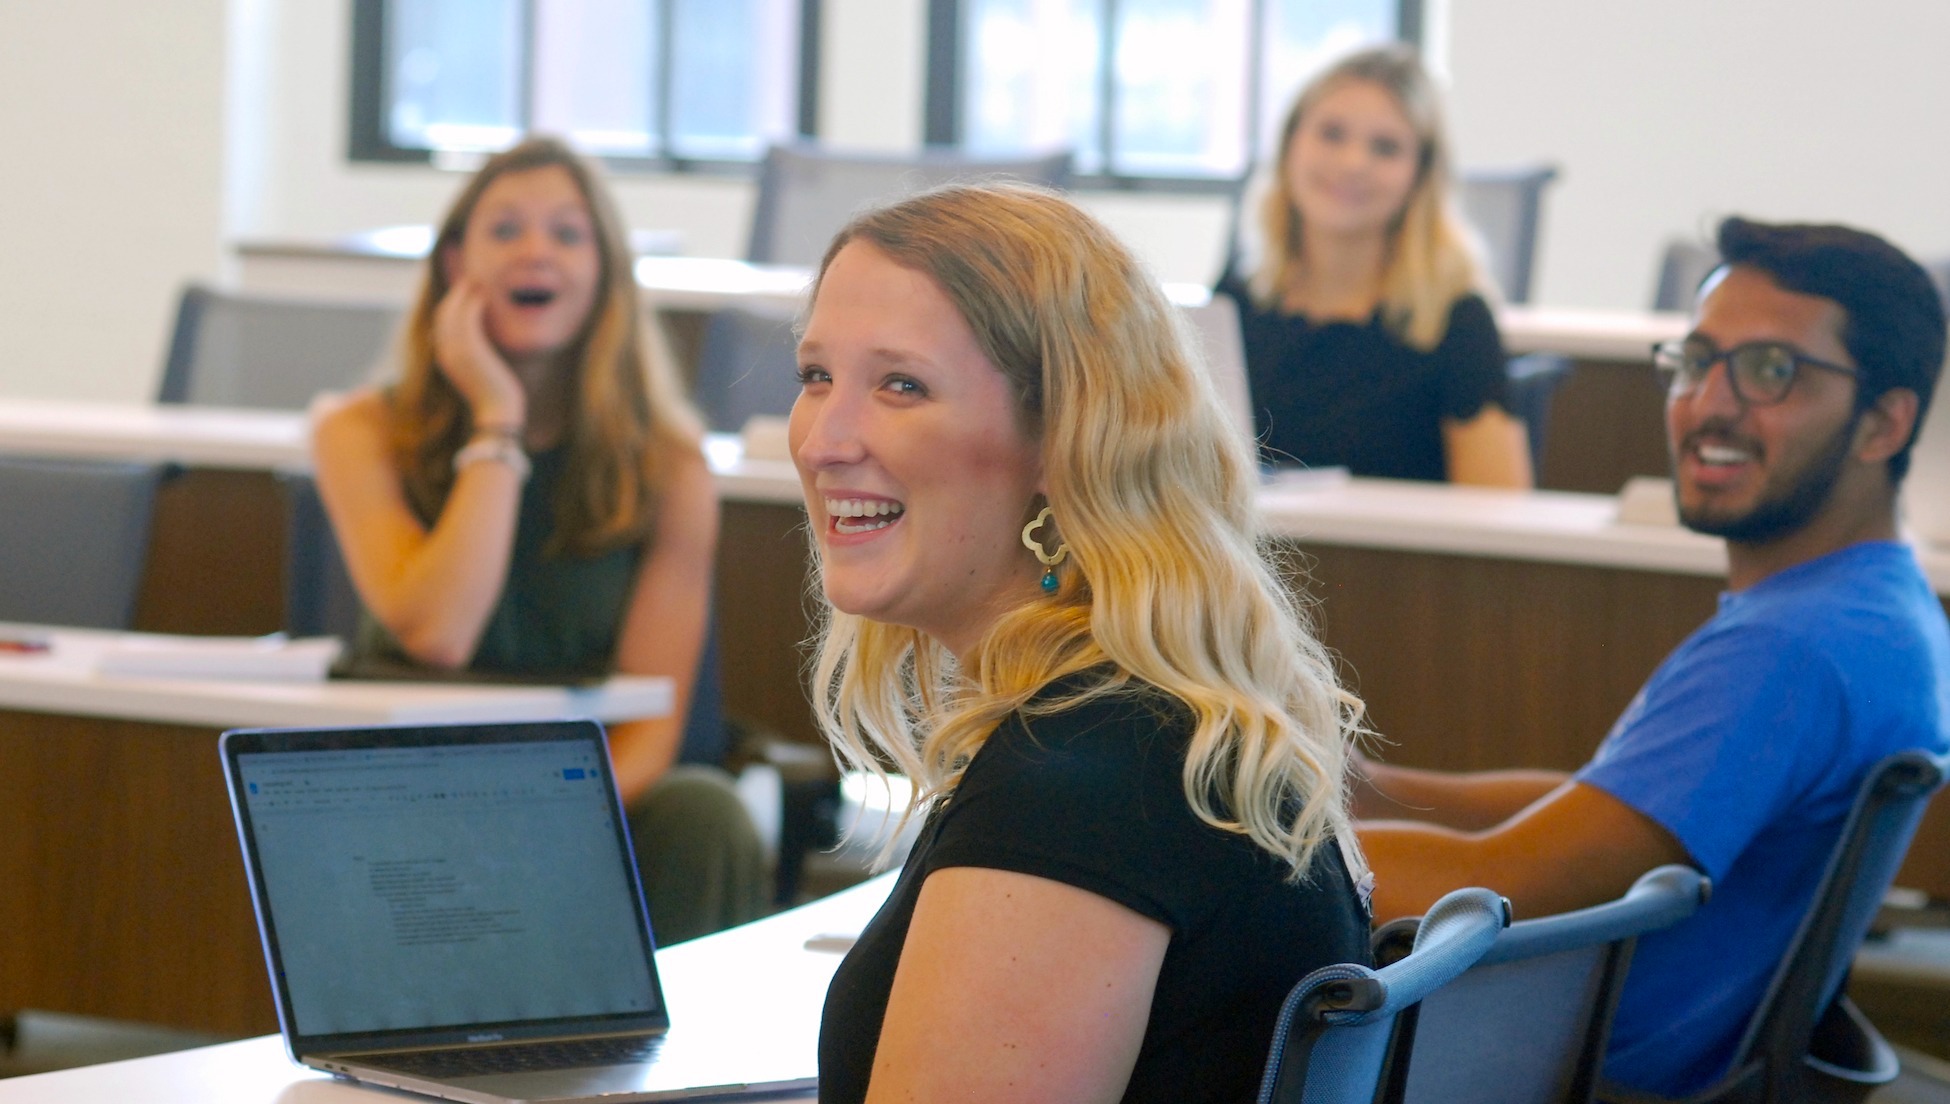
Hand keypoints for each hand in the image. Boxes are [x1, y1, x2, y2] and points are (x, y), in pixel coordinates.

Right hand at [433, 279, 525, 429]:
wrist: (498, 413)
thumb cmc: (494, 396)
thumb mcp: (480, 372)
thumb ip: (475, 357)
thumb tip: (481, 349)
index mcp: (445, 358)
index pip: (441, 324)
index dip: (450, 305)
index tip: (463, 291)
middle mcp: (445, 353)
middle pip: (443, 314)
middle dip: (455, 295)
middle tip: (469, 279)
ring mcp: (456, 351)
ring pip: (452, 312)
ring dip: (463, 294)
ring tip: (476, 281)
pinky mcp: (471, 350)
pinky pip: (467, 318)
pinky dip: (472, 303)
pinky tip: (482, 295)